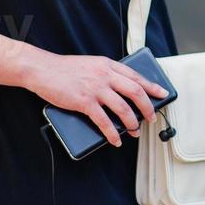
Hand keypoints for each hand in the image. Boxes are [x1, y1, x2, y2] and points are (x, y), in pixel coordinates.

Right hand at [30, 53, 169, 147]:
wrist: (42, 69)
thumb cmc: (64, 69)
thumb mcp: (91, 64)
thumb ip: (105, 74)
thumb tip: (120, 91)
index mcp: (108, 65)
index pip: (136, 76)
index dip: (151, 86)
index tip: (162, 93)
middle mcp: (105, 75)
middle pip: (135, 92)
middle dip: (147, 107)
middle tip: (150, 118)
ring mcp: (95, 88)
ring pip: (123, 108)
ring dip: (132, 122)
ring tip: (135, 131)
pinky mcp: (84, 102)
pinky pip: (104, 121)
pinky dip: (112, 133)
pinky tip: (116, 139)